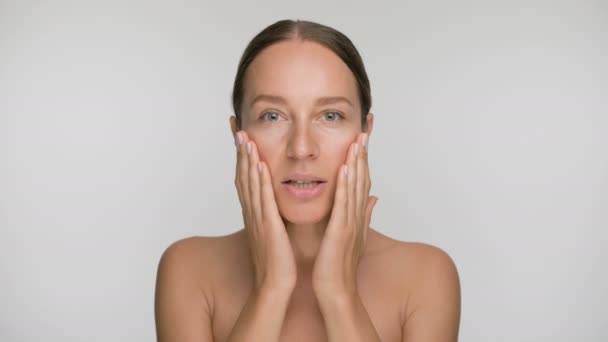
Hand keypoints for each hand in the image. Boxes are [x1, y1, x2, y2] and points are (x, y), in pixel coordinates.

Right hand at [234, 131, 296, 291]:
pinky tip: (258, 163)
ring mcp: (257, 218)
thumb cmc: (277, 263)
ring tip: (245, 136)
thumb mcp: (275, 234)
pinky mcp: (267, 226)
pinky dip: (259, 179)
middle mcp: (253, 212)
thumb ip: (276, 216)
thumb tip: (280, 205)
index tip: (243, 136)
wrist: (274, 287)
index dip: (244, 157)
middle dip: (240, 151)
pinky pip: (262, 198)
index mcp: (256, 213)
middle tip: (237, 127)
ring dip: (247, 159)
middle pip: (243, 176)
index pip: (248, 179)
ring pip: (250, 183)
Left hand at [312, 132, 377, 298]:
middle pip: (363, 177)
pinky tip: (346, 166)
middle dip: (364, 151)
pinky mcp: (341, 231)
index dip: (363, 157)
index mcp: (357, 215)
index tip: (364, 135)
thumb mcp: (353, 236)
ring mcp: (351, 222)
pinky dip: (347, 184)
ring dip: (357, 161)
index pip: (362, 179)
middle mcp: (357, 215)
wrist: (336, 291)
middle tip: (366, 127)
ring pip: (356, 186)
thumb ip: (363, 214)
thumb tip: (374, 197)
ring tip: (358, 138)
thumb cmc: (339, 266)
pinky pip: (345, 203)